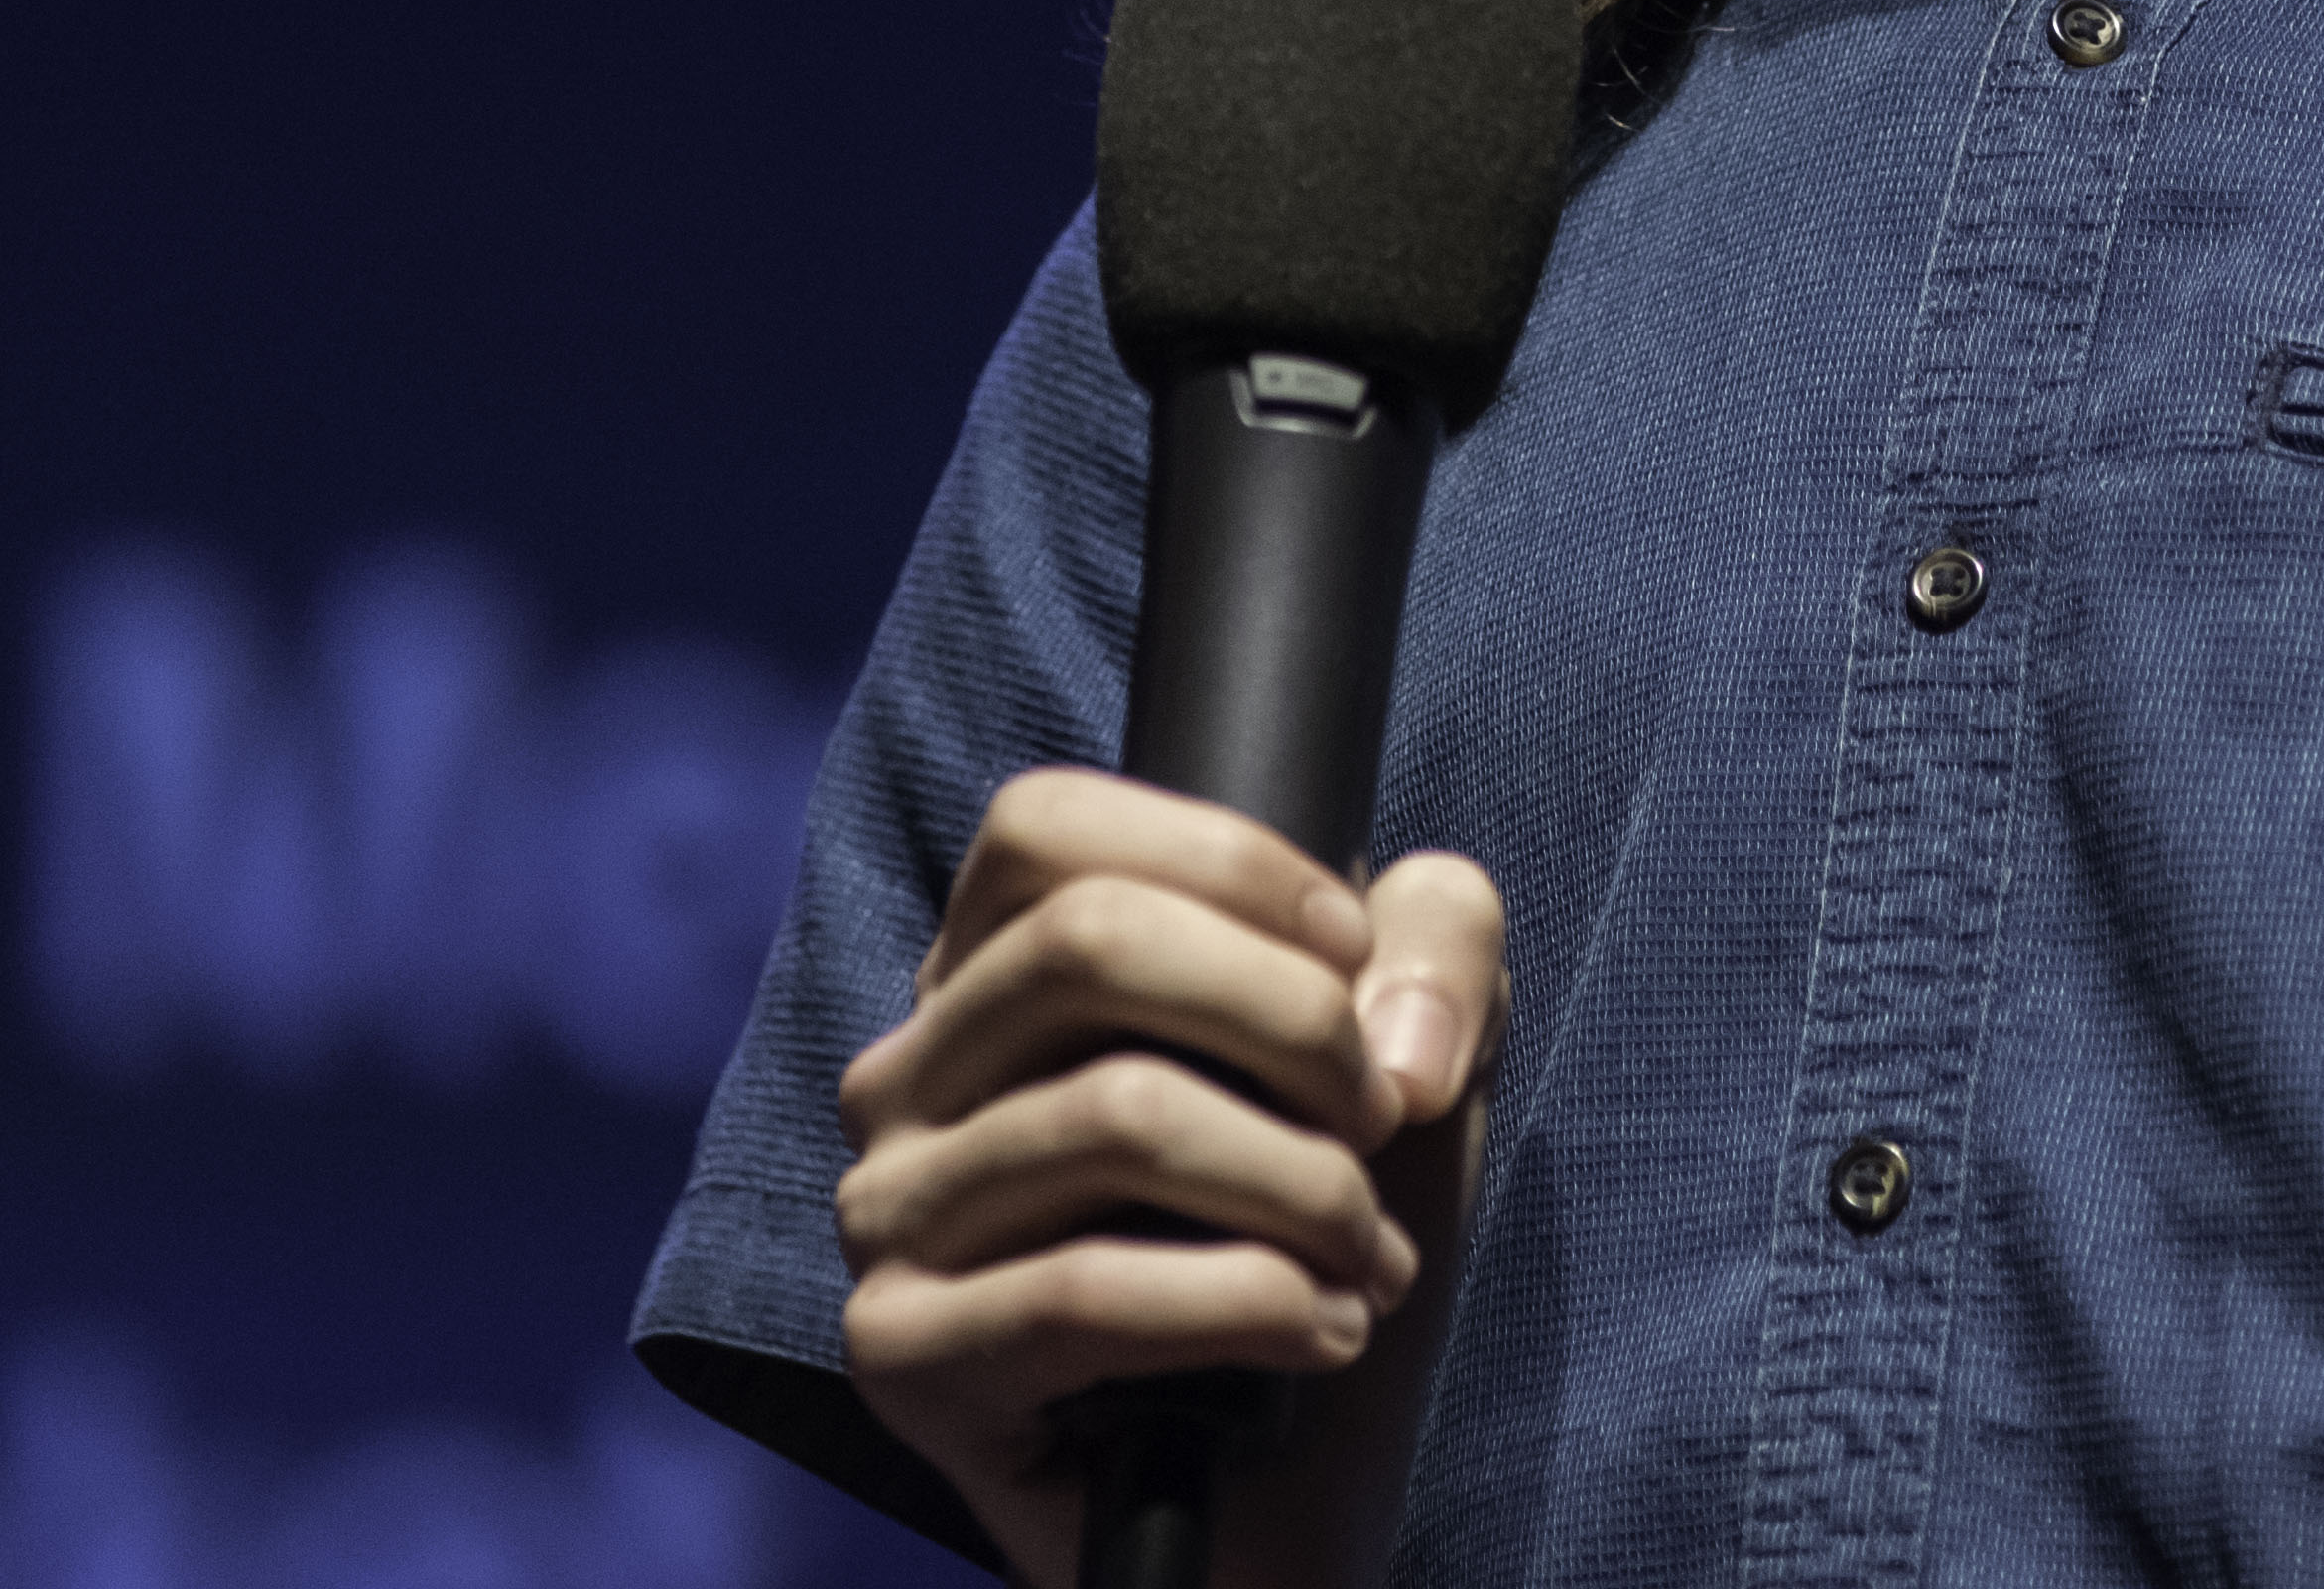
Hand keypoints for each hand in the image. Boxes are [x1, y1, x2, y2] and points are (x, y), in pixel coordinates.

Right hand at [835, 767, 1506, 1583]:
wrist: (1290, 1496)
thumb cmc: (1323, 1244)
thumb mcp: (1410, 1058)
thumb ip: (1438, 945)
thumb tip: (1394, 1037)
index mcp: (985, 980)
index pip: (1044, 829)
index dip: (1231, 864)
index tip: (1354, 957)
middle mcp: (903, 1080)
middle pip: (1088, 941)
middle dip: (1294, 1021)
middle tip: (1378, 1123)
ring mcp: (885, 1218)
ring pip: (1116, 1115)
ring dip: (1305, 1187)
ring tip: (1371, 1255)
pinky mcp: (904, 1356)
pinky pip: (1084, 1290)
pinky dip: (1251, 1302)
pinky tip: (1324, 1332)